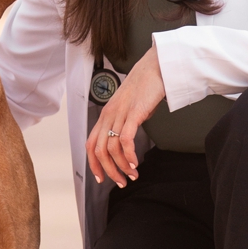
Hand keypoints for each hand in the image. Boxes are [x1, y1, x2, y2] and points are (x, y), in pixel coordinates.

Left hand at [88, 50, 166, 186]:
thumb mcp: (130, 106)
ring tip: (132, 175)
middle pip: (99, 150)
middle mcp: (109, 114)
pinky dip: (129, 155)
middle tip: (120, 182)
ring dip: (121, 166)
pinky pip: (126, 139)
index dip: (93, 164)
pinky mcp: (134, 113)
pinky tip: (135, 163)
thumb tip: (130, 138)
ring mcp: (120, 113)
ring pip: (112, 148)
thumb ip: (126, 121)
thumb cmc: (146, 85)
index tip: (102, 177)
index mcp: (106, 114)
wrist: (156, 66)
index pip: (91, 144)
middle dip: (108, 171)